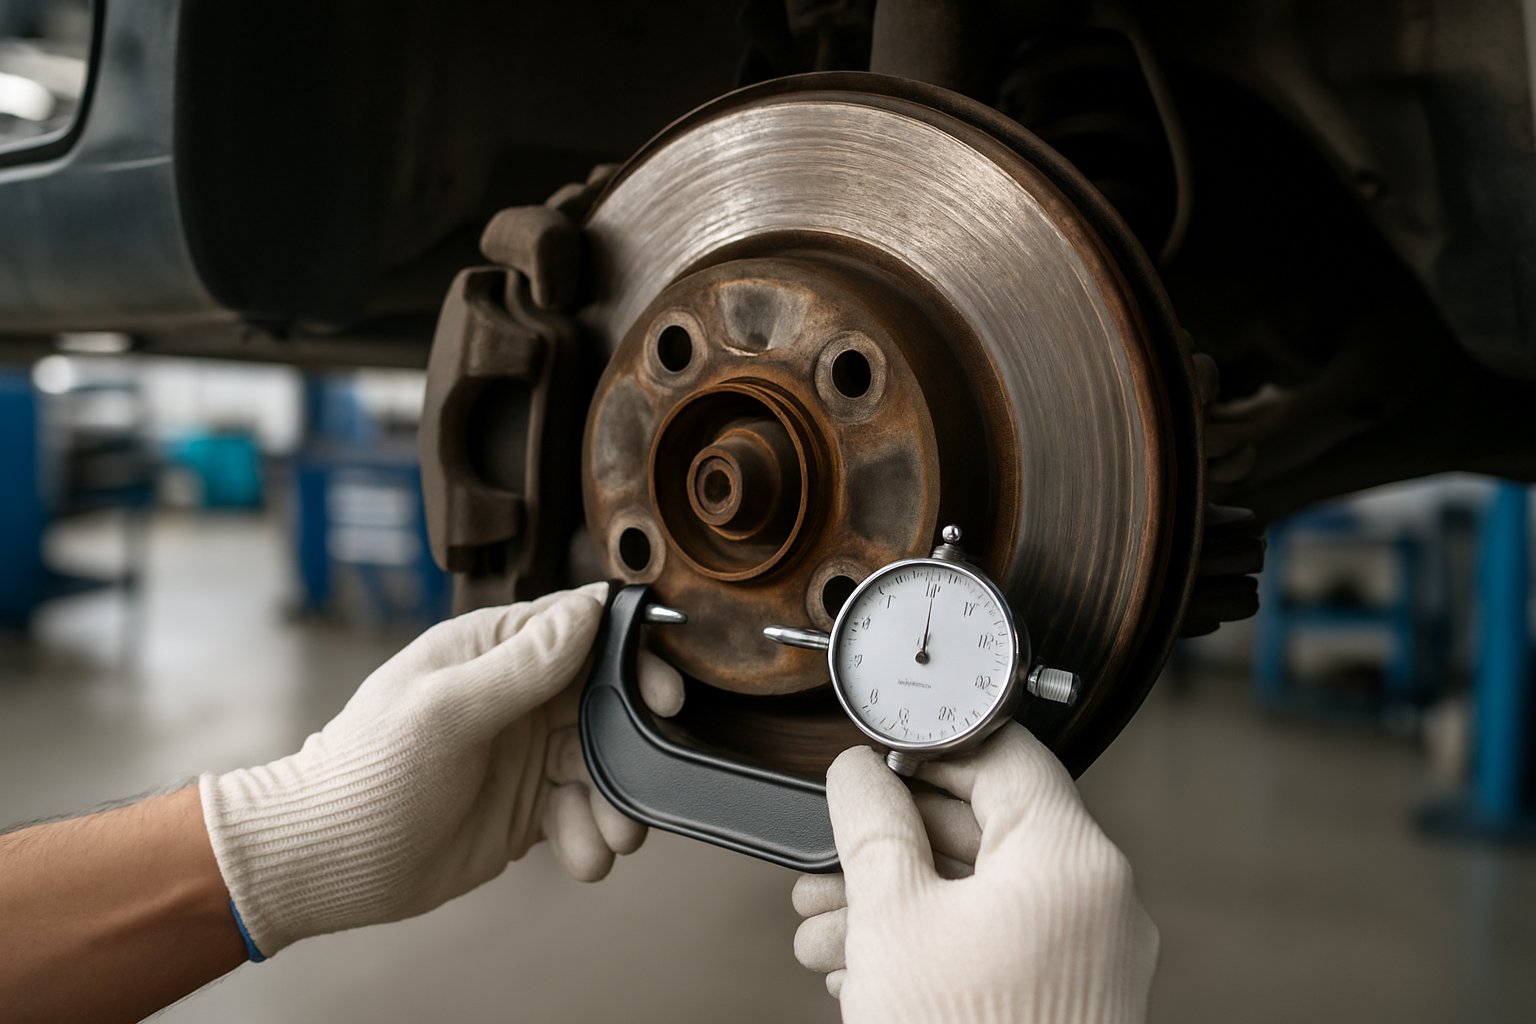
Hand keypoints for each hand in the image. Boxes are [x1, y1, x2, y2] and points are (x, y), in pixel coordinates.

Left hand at [199, 583, 682, 956]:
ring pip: (601, 762)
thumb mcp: (445, 710)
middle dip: (634, 739)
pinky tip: (584, 856)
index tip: (662, 693)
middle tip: (650, 771)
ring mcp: (524, 751)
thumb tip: (589, 608)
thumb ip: (522, 664)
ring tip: (613, 837)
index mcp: (490, 651)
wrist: (327, 862)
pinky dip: (592, 834)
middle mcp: (515, 695)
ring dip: (617, 800)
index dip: (631, 656)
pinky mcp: (527, 806)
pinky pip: (581, 810)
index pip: (580, 629)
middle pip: (605, 700)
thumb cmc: (365, 774)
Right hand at [791, 722, 1157, 1022]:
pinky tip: (866, 967)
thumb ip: (872, 827)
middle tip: (833, 856)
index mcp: (1073, 860)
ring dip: (898, 901)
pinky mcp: (1070, 999)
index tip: (880, 761)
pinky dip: (934, 942)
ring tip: (828, 928)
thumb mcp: (892, 921)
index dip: (930, 750)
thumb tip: (856, 775)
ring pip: (983, 893)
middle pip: (985, 829)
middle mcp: (1098, 902)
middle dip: (893, 845)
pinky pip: (999, 942)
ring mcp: (1090, 957)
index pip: (1004, 755)